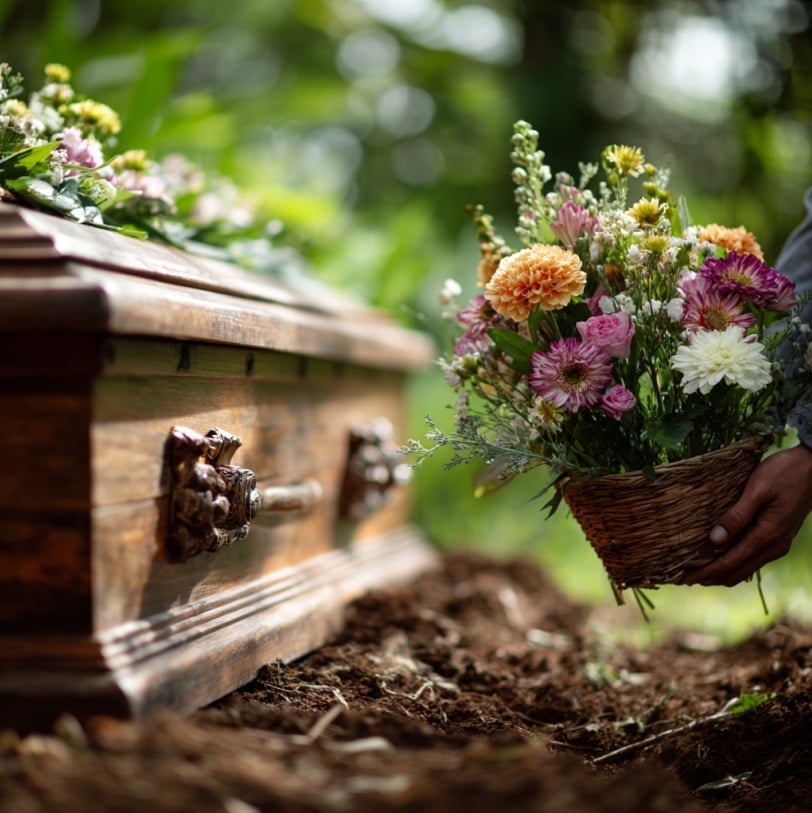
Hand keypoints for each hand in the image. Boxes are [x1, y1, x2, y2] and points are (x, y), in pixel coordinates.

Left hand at [683, 444, 811, 586]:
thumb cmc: (784, 472)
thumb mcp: (757, 489)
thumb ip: (736, 516)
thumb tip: (714, 540)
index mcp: (768, 535)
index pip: (730, 563)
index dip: (706, 572)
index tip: (684, 578)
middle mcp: (774, 546)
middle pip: (737, 572)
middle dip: (710, 577)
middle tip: (683, 577)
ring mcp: (778, 544)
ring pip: (745, 568)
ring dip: (721, 572)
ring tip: (697, 570)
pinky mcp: (778, 537)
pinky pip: (752, 558)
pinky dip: (733, 563)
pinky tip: (719, 556)